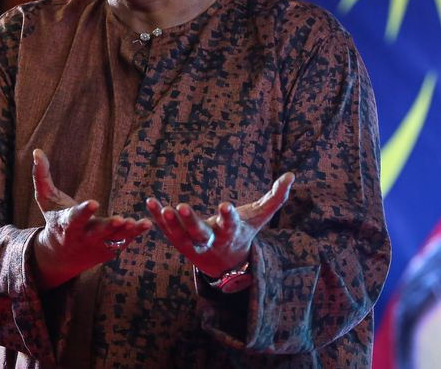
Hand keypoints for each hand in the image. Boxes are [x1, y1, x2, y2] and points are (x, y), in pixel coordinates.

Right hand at [32, 149, 150, 289]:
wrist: (61, 256)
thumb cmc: (54, 220)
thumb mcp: (45, 200)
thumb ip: (41, 176)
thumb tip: (37, 150)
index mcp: (67, 225)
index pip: (75, 218)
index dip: (84, 212)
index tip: (94, 203)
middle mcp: (83, 237)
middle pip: (96, 233)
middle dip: (107, 227)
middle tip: (119, 219)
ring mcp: (98, 246)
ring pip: (113, 239)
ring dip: (125, 232)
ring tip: (135, 222)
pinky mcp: (109, 249)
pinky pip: (124, 241)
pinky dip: (135, 234)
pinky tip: (147, 224)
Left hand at [146, 172, 294, 278]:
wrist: (227, 265)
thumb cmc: (244, 233)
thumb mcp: (260, 217)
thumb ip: (275, 197)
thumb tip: (292, 174)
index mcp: (231, 233)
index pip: (230, 225)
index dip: (228, 216)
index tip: (224, 206)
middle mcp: (211, 240)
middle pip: (201, 233)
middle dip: (191, 221)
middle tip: (182, 207)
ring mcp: (193, 244)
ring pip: (180, 236)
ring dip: (170, 222)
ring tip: (161, 206)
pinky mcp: (180, 242)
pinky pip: (167, 231)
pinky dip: (158, 219)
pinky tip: (149, 202)